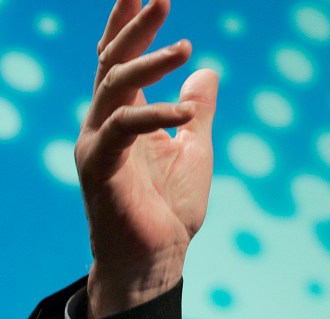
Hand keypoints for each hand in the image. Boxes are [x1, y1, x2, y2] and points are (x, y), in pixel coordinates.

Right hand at [75, 0, 217, 318]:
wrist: (157, 259)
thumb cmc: (172, 209)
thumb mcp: (196, 149)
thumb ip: (199, 110)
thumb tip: (207, 71)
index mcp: (127, 116)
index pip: (122, 59)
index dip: (131, 24)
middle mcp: (105, 122)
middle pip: (112, 61)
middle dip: (134, 27)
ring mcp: (98, 142)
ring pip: (113, 85)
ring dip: (148, 62)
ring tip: (184, 46)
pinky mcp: (100, 166)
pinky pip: (124, 127)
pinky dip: (156, 113)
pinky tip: (186, 111)